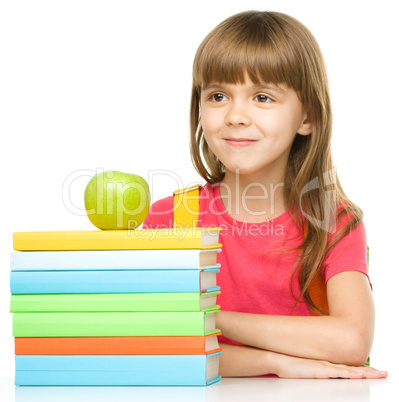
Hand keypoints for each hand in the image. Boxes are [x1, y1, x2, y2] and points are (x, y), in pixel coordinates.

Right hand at [272, 352, 387, 378]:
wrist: (278, 359)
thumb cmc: (290, 366)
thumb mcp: (306, 371)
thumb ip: (316, 372)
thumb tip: (322, 375)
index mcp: (327, 366)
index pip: (349, 369)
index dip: (363, 370)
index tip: (375, 372)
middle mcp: (328, 365)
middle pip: (354, 369)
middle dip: (370, 372)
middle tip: (384, 373)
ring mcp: (325, 367)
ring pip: (350, 371)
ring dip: (365, 373)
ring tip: (378, 374)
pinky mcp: (319, 370)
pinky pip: (338, 373)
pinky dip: (350, 374)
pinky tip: (359, 375)